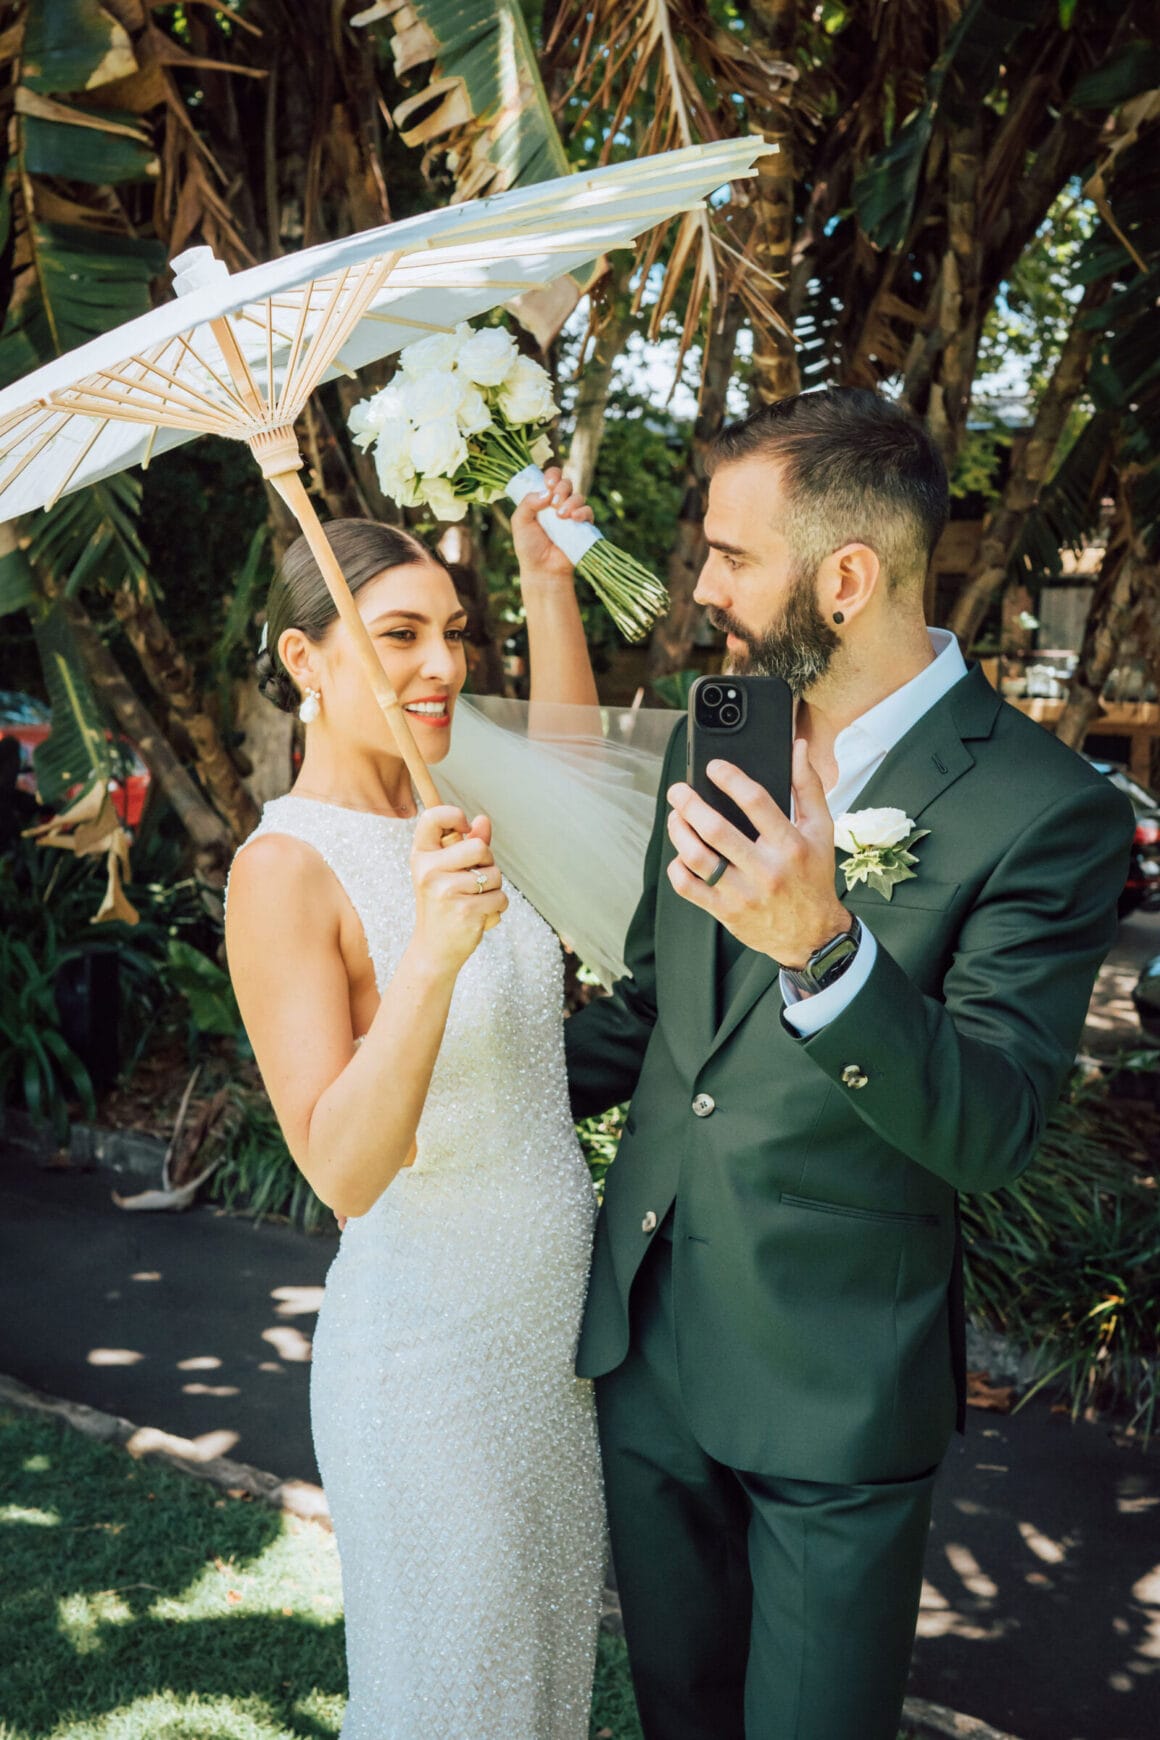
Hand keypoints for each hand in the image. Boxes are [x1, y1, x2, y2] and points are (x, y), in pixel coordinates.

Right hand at [410, 806, 507, 973]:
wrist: (434, 949)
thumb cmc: (442, 905)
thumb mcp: (447, 870)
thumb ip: (466, 843)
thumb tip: (483, 820)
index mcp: (421, 855)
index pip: (433, 816)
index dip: (455, 816)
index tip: (464, 831)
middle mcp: (428, 870)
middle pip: (479, 846)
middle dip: (487, 863)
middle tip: (473, 879)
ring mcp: (446, 891)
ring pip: (494, 874)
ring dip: (493, 888)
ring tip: (474, 900)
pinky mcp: (466, 910)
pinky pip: (501, 897)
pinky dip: (497, 907)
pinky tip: (479, 915)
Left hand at [511, 465, 594, 588]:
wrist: (542, 569)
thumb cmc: (529, 546)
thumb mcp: (520, 521)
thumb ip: (528, 502)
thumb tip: (546, 492)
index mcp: (543, 499)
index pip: (551, 478)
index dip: (552, 476)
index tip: (548, 484)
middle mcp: (558, 504)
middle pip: (566, 483)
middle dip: (561, 488)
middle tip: (553, 503)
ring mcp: (571, 515)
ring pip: (578, 496)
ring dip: (570, 502)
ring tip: (561, 516)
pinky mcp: (583, 527)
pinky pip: (588, 512)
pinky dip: (582, 512)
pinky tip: (573, 519)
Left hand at [665, 741, 850, 969]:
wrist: (812, 934)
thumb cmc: (813, 875)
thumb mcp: (821, 830)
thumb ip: (808, 786)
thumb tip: (798, 747)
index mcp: (790, 844)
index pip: (756, 802)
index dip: (730, 778)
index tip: (712, 766)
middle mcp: (766, 869)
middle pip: (716, 830)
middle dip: (689, 804)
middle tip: (677, 790)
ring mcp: (743, 893)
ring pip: (697, 857)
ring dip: (679, 832)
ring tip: (675, 817)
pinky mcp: (726, 912)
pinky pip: (689, 887)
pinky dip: (677, 867)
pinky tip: (680, 854)